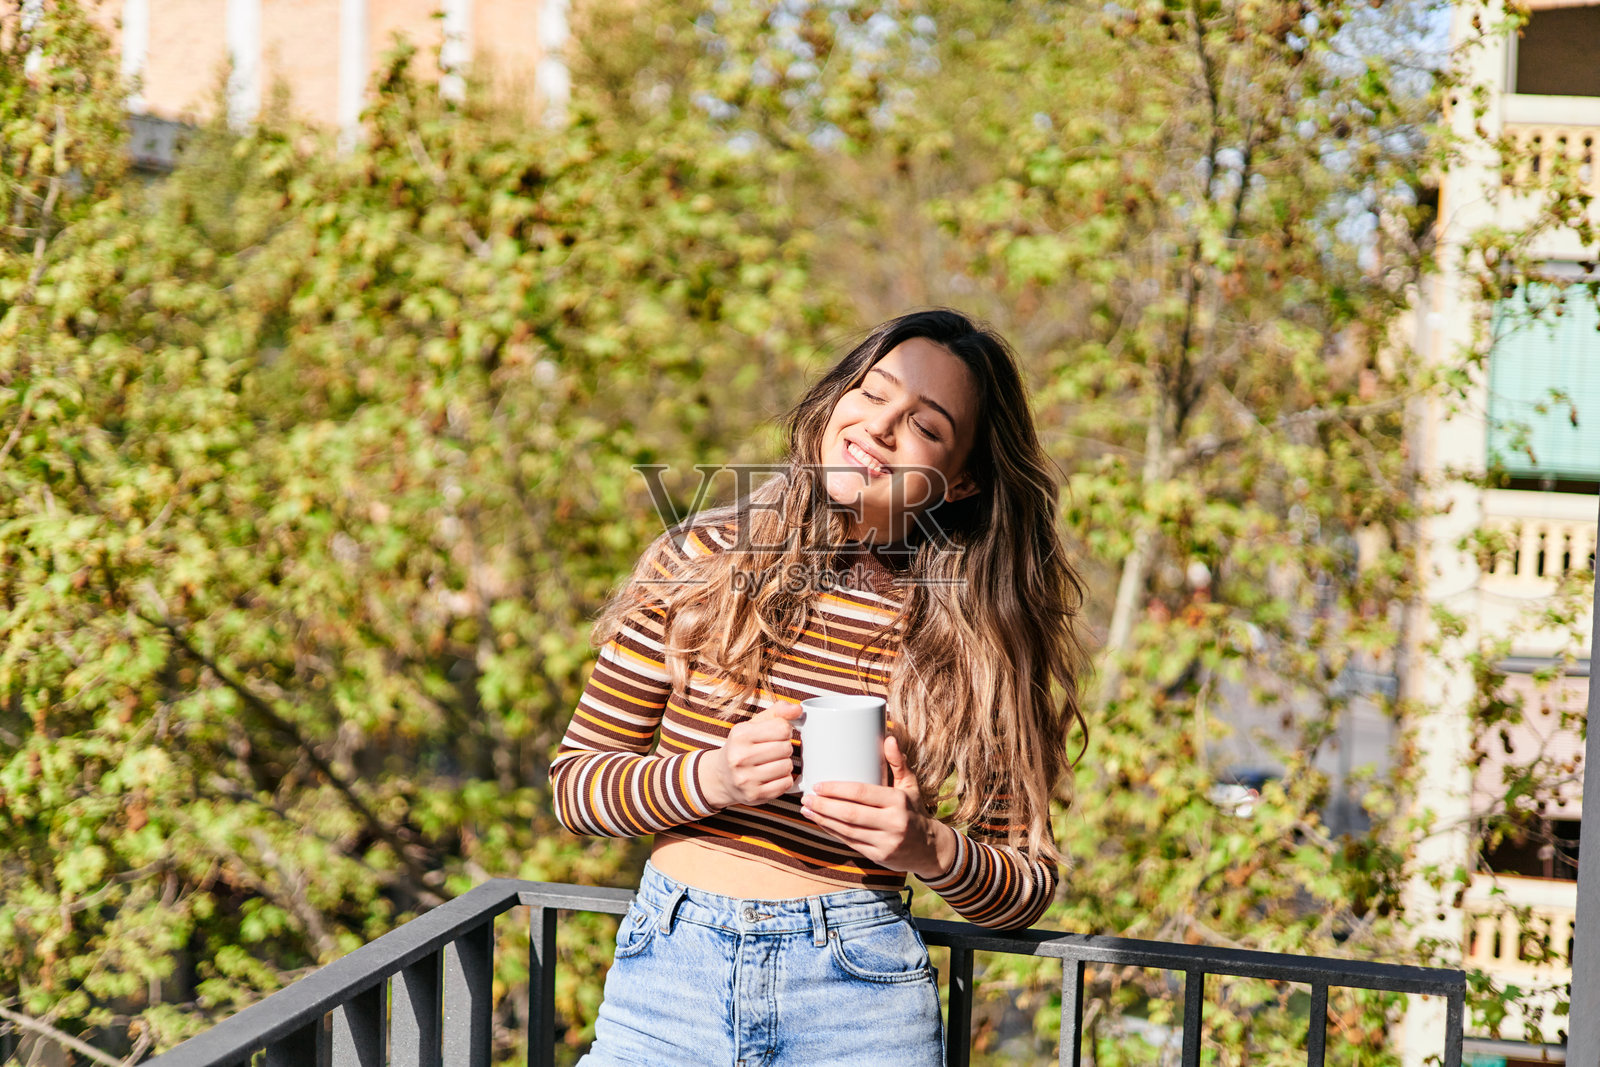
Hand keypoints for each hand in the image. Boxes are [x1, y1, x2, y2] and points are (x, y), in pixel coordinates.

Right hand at [703, 702, 801, 808]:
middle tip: (775, 750)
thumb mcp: (754, 725)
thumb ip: (777, 712)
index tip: (777, 734)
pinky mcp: (754, 795)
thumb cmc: (743, 747)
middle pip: (786, 748)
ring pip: (787, 766)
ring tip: (773, 762)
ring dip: (785, 764)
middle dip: (785, 747)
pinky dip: (784, 779)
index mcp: (740, 735)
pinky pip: (786, 784)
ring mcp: (746, 779)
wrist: (722, 777)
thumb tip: (798, 709)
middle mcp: (740, 757)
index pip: (782, 728)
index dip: (785, 730)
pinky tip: (773, 776)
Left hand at [800, 732, 956, 880]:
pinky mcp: (878, 856)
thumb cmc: (914, 811)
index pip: (861, 793)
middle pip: (850, 813)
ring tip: (807, 809)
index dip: (836, 789)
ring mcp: (885, 842)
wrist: (929, 849)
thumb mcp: (910, 786)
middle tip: (807, 797)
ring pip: (847, 830)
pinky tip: (820, 822)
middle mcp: (893, 822)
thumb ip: (898, 763)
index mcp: (898, 801)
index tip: (818, 785)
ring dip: (823, 820)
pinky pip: (850, 842)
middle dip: (824, 806)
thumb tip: (889, 738)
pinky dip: (832, 832)